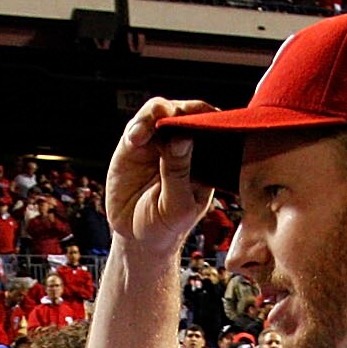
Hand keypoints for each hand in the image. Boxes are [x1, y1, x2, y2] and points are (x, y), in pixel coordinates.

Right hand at [104, 97, 218, 253]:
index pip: (213, 129)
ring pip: (160, 112)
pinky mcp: (133, 144)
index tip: (208, 117)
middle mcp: (183, 145)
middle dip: (183, 109)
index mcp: (205, 159)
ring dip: (158, 113)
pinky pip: (137, 126)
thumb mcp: (177, 207)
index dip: (211, 118)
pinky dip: (138, 126)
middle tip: (177, 115)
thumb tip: (182, 138)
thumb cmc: (166, 225)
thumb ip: (179, 173)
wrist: (136, 238)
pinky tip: (136, 137)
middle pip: (187, 112)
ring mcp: (158, 142)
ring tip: (155, 121)